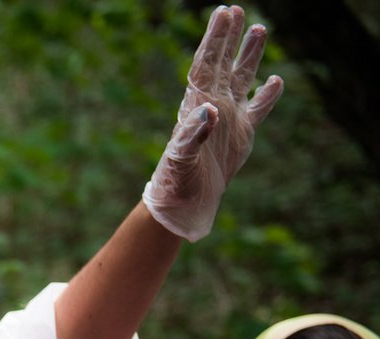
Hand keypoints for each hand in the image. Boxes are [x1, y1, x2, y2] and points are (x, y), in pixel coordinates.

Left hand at [143, 5, 283, 240]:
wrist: (181, 207)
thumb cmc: (173, 184)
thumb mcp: (181, 159)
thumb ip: (193, 134)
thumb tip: (209, 108)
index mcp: (195, 108)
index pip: (206, 64)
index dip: (214, 39)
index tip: (223, 13)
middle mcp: (212, 108)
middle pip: (222, 64)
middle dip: (229, 38)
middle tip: (235, 10)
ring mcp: (228, 120)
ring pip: (242, 80)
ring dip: (249, 56)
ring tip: (259, 29)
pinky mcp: (241, 137)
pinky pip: (257, 110)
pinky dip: (267, 96)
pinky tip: (276, 81)